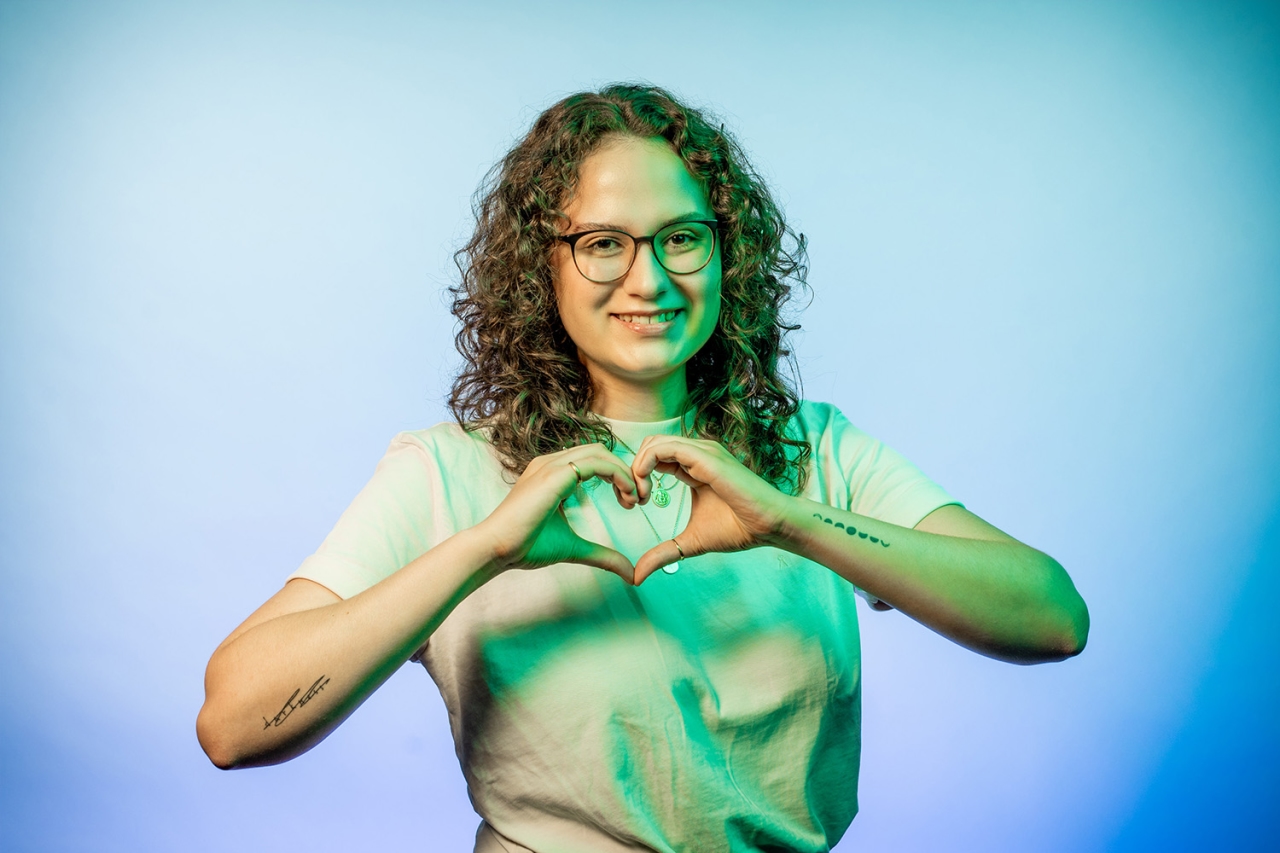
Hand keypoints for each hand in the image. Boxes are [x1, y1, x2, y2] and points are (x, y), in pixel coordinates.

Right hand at [474, 445, 638, 582]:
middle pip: (601, 451)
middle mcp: (551, 463)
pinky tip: (626, 496)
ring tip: (635, 499)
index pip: (594, 461)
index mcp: (553, 474)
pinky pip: (596, 462)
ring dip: (625, 472)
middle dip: (626, 471)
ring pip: (601, 452)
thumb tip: (629, 573)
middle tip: (641, 499)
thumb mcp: (574, 549)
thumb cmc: (525, 547)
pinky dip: (618, 474)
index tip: (631, 502)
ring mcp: (551, 464)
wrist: (496, 549)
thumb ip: (602, 555)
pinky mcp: (554, 473)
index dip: (618, 476)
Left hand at [629, 436, 794, 583]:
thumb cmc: (738, 529)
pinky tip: (648, 491)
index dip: (637, 477)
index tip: (634, 505)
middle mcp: (696, 453)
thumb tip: (637, 577)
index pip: (654, 456)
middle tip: (633, 501)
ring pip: (653, 443)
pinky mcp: (705, 457)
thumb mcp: (689, 542)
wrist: (769, 526)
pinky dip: (646, 465)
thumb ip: (663, 553)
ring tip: (640, 498)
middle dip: (632, 470)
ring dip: (637, 468)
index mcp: (692, 466)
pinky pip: (665, 448)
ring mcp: (701, 452)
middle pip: (649, 445)